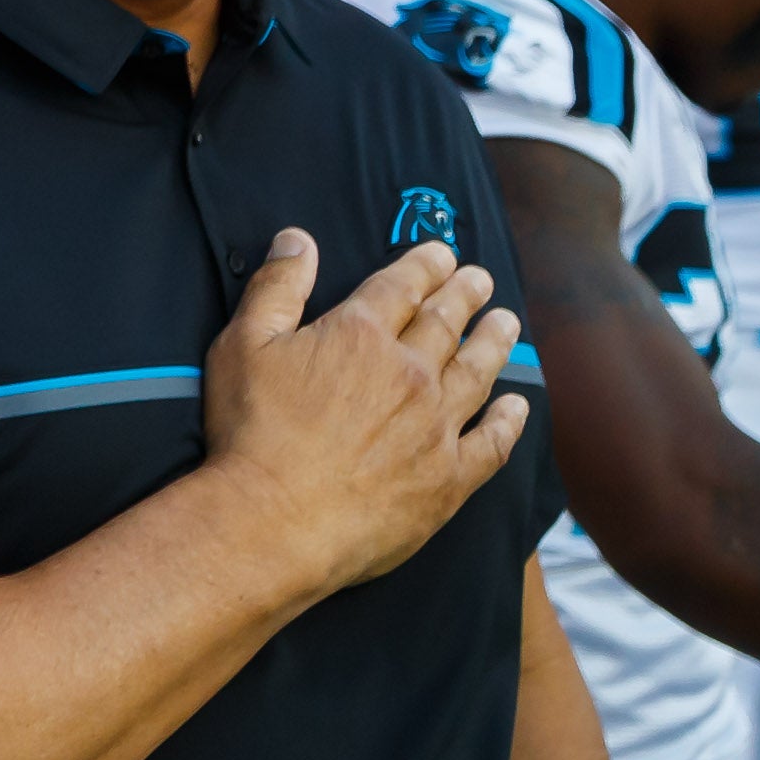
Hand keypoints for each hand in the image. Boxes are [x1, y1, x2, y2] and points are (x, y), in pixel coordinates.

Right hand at [199, 232, 529, 596]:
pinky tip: (517, 407)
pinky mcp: (449, 477)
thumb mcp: (242, 345)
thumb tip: (298, 239)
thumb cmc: (251, 433)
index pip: (401, 286)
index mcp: (360, 335)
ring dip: (494, 344)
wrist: (275, 520)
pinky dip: (509, 422)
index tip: (443, 253)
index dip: (424, 265)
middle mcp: (409, 372)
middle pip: (446, 322)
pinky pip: (492, 443)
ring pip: (477, 373)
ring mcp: (435, 426)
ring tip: (507, 324)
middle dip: (465, 295)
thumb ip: (276, 286)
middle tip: (481, 280)